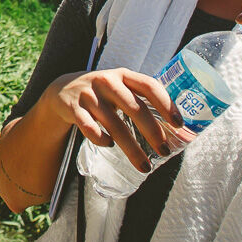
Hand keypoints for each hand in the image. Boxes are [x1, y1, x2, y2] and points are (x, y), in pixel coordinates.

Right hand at [43, 67, 182, 172]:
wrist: (63, 89)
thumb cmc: (102, 93)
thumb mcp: (120, 86)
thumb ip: (140, 97)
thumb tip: (174, 125)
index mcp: (123, 75)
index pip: (149, 85)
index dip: (166, 103)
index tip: (178, 123)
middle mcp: (107, 82)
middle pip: (134, 107)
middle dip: (152, 131)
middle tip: (163, 151)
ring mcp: (89, 95)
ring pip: (114, 124)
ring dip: (131, 148)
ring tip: (144, 166)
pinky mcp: (73, 108)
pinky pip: (89, 127)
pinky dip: (100, 139)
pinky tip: (108, 145)